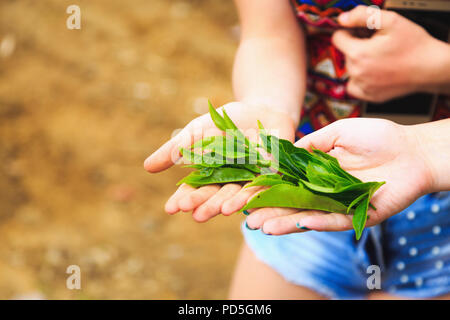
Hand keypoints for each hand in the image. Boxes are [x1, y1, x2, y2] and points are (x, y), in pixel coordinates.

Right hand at [144, 101, 295, 221]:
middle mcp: (231, 182)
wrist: (262, 108)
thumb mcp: (197, 132)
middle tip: (193, 214)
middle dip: (205, 204)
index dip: (184, 198)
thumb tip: (147, 167)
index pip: (195, 190)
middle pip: (216, 195)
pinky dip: (257, 193)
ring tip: (220, 211)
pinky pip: (265, 185)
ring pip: (239, 194)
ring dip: (229, 203)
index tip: (171, 208)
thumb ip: (175, 149)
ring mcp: (252, 180)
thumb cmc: (225, 121)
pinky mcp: (274, 174)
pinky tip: (249, 202)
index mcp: (211, 175)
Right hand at [246, 117, 433, 234]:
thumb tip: (283, 154)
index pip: (287, 184)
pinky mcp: (360, 215)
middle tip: (247, 219)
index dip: (268, 190)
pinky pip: (336, 220)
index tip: (247, 193)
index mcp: (319, 174)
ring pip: (309, 216)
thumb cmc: (378, 137)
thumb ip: (311, 144)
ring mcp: (341, 205)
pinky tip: (300, 223)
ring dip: (287, 223)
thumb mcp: (338, 132)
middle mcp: (326, 192)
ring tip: (263, 227)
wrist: (413, 149)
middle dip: (270, 212)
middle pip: (293, 204)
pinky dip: (318, 222)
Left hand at [332, 6, 449, 101]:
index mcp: (358, 54)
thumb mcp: (391, 21)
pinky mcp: (369, 96)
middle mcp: (357, 73)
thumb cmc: (414, 44)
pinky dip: (360, 79)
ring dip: (359, 62)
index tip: (362, 32)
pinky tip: (375, 72)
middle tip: (377, 44)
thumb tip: (342, 19)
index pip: (338, 38)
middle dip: (356, 46)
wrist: (431, 67)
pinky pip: (354, 86)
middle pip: (345, 54)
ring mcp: (363, 86)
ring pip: (350, 69)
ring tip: (379, 58)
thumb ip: (363, 16)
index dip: (349, 31)